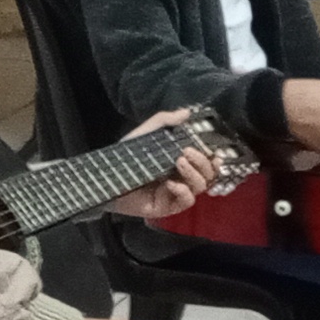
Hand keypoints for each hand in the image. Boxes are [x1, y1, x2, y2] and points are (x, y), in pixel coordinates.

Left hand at [108, 107, 223, 221]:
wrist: (106, 176)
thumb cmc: (126, 156)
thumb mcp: (145, 134)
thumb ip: (164, 121)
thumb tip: (186, 112)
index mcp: (181, 163)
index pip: (207, 163)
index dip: (213, 158)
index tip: (212, 150)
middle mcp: (182, 178)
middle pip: (208, 175)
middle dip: (202, 162)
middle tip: (187, 152)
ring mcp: (175, 194)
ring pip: (200, 187)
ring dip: (194, 174)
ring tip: (178, 162)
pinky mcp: (166, 207)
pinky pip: (186, 202)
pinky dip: (183, 191)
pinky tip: (170, 183)